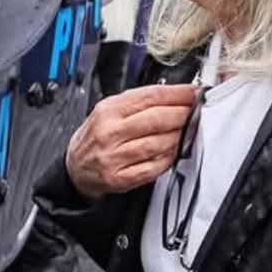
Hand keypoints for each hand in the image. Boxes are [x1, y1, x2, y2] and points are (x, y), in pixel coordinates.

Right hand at [65, 84, 196, 199]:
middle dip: (183, 114)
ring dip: (179, 137)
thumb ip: (139, 102)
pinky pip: (153, 168)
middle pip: (156, 119)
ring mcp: (113, 157)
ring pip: (158, 144)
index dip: (178, 94)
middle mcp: (109, 132)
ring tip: (186, 131)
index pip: (150, 96)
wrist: (75, 166)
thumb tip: (175, 95)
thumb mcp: (110, 110)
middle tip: (196, 111)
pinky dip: (168, 159)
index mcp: (108, 110)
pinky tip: (172, 152)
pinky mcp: (118, 178)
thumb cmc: (97, 136)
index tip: (194, 93)